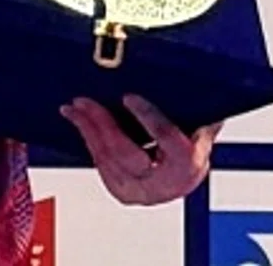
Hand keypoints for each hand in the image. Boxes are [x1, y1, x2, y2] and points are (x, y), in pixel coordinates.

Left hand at [62, 95, 219, 205]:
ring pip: (107, 159)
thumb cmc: (191, 150)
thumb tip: (191, 81)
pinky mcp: (121, 191)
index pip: (166, 137)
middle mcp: (163, 183)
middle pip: (125, 152)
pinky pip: (101, 164)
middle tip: (84, 102)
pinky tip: (80, 124)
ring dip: (87, 130)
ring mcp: (141, 191)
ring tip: (74, 108)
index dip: (147, 116)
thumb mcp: (198, 128)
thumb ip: (193, 109)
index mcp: (187, 163)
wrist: (184, 181)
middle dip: (101, 124)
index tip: (128, 97)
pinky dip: (89, 141)